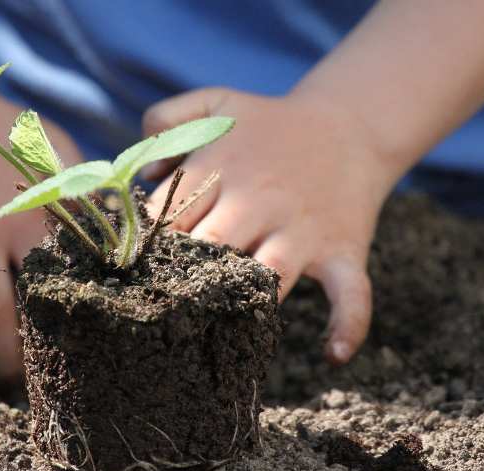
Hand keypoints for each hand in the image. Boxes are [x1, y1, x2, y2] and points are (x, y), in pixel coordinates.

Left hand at [143, 88, 405, 362]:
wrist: (350, 125)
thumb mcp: (216, 102)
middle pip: (209, 247)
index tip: (133, 268)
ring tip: (219, 328)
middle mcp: (259, 201)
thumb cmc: (271, 125)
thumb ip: (166, 118)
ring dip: (243, 303)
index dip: (147, 245)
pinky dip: (349, 325)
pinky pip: (351, 294)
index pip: (169, 215)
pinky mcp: (342, 251)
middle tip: (163, 304)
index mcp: (222, 167)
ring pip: (267, 276)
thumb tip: (144, 174)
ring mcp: (302, 230)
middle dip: (184, 276)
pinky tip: (333, 354)